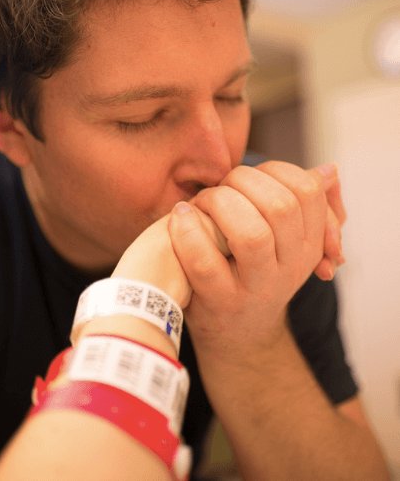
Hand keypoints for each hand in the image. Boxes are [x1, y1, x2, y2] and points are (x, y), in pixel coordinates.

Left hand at [167, 161, 344, 355]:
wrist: (237, 336)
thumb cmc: (254, 272)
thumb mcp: (288, 242)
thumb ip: (303, 204)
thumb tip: (327, 170)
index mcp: (309, 245)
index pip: (306, 191)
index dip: (274, 171)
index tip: (249, 179)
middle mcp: (289, 267)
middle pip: (281, 207)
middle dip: (243, 182)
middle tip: (220, 188)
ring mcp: (255, 287)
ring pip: (251, 235)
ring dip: (219, 203)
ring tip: (199, 203)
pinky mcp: (219, 302)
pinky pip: (204, 262)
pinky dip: (188, 231)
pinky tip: (179, 216)